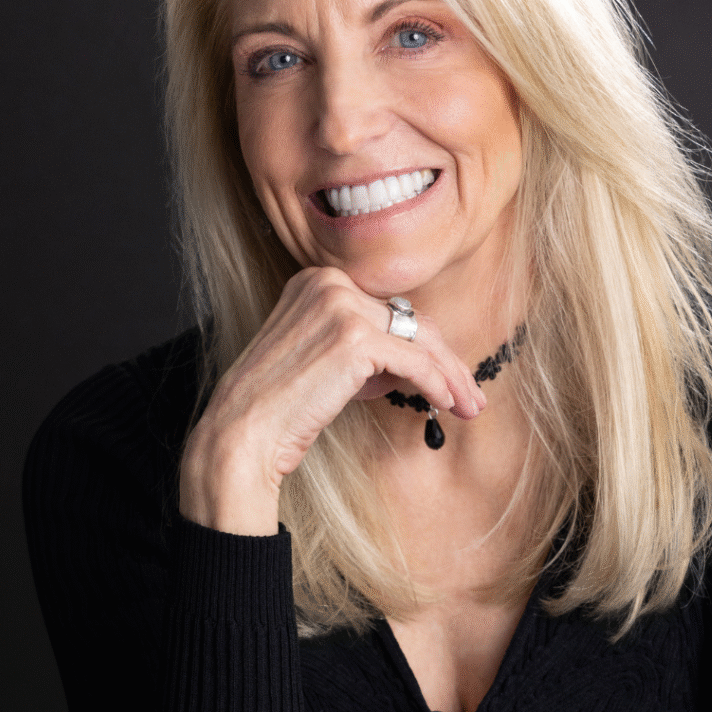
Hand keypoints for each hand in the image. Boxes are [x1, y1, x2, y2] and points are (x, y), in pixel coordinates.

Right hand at [178, 266, 485, 533]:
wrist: (242, 432)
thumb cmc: (278, 405)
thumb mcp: (321, 359)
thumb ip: (362, 346)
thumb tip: (414, 363)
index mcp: (316, 280)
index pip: (387, 310)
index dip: (422, 345)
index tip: (446, 373)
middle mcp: (329, 282)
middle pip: (409, 320)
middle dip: (445, 360)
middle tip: (469, 393)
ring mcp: (341, 305)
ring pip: (419, 340)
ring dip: (450, 375)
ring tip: (468, 405)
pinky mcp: (355, 337)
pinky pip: (415, 362)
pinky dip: (437, 384)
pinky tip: (446, 404)